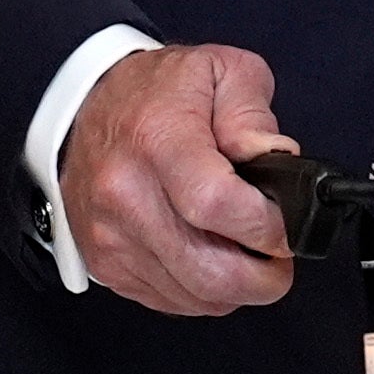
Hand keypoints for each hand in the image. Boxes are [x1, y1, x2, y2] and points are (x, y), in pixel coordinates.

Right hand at [61, 42, 300, 314]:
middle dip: (265, 277)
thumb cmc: (158, 91)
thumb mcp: (221, 72)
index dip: (265, 227)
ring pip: (196, 297)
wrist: (88, 108)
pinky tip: (211, 258)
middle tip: (279, 256)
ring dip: (236, 287)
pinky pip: (171, 302)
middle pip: (210, 271)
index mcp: (157, 140)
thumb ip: (253, 116)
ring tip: (247, 253)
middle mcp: (125, 194)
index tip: (285, 225)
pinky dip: (204, 292)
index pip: (216, 205)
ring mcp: (111, 236)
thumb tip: (275, 160)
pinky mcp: (106, 264)